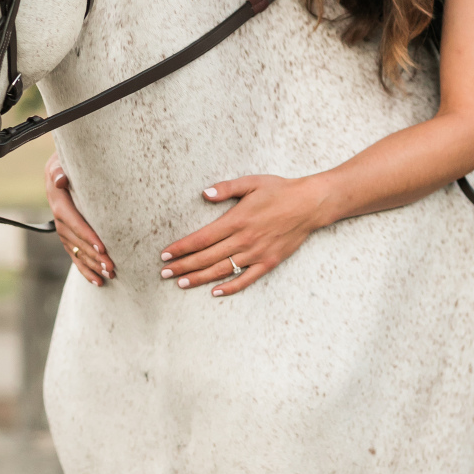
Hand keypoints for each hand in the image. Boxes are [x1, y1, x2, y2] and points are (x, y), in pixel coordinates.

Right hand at [45, 151, 113, 285]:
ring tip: (109, 275)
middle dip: (94, 256)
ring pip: (77, 252)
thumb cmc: (66, 166)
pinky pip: (75, 256)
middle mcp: (60, 220)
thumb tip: (60, 179)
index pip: (74, 223)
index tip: (102, 248)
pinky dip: (85, 270)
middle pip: (77, 242)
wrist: (58, 172)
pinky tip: (98, 281)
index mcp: (59, 203)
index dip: (87, 236)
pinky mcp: (68, 238)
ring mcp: (63, 231)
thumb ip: (60, 171)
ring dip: (92, 265)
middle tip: (112, 266)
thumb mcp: (60, 164)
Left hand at [159, 175, 327, 296]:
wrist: (309, 204)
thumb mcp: (252, 182)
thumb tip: (205, 193)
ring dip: (199, 278)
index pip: (201, 238)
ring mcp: (256, 253)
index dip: (181, 248)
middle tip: (164, 273)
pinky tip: (215, 292)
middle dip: (183, 265)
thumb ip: (227, 188)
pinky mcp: (268, 262)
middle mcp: (244, 239)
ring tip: (180, 283)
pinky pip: (246, 279)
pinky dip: (230, 287)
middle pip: (206, 257)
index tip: (165, 255)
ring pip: (222, 270)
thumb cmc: (279, 190)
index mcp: (237, 220)